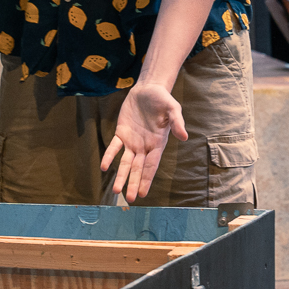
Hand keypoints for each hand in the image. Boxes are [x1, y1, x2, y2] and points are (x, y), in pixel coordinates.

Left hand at [101, 82, 187, 203]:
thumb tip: (184, 137)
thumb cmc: (163, 100)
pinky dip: (109, 156)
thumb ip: (178, 123)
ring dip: (121, 176)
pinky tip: (104, 167)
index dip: (147, 179)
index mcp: (158, 144)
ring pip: (126, 163)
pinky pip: (114, 147)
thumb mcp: (173, 109)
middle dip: (134, 183)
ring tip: (116, 191)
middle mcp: (144, 146)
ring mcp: (132, 141)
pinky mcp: (121, 133)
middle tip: (130, 199)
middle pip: (138, 169)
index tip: (143, 193)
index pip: (152, 165)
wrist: (148, 89)